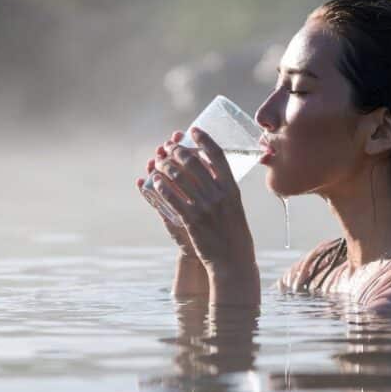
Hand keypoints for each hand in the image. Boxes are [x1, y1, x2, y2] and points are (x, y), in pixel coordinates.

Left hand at [143, 128, 256, 275]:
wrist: (233, 262)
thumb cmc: (235, 235)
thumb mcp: (236, 207)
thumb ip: (225, 190)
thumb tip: (214, 171)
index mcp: (232, 189)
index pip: (218, 156)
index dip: (204, 140)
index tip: (193, 130)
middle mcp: (220, 195)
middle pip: (195, 164)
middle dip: (178, 151)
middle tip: (169, 146)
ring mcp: (206, 208)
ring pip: (181, 179)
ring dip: (166, 166)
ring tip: (159, 161)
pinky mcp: (192, 221)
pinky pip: (173, 199)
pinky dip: (162, 187)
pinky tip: (155, 182)